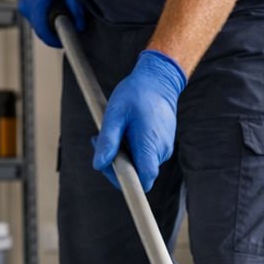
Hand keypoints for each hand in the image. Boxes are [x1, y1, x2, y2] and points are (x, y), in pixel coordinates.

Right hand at [18, 0, 83, 48]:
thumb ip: (76, 10)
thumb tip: (81, 28)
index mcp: (34, 3)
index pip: (43, 32)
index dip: (55, 41)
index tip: (67, 43)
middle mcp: (26, 5)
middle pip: (41, 29)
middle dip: (56, 31)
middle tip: (72, 27)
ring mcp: (25, 3)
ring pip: (40, 22)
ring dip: (52, 22)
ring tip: (67, 15)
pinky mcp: (27, 0)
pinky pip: (38, 15)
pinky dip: (49, 15)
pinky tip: (60, 7)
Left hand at [92, 50, 187, 192]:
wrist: (159, 80)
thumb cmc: (136, 93)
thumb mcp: (115, 114)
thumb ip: (108, 141)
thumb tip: (99, 164)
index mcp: (150, 145)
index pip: (143, 181)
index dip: (127, 183)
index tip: (112, 171)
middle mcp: (161, 151)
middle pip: (138, 174)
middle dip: (116, 164)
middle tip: (99, 141)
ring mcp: (164, 149)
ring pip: (140, 164)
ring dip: (123, 155)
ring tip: (114, 132)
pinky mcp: (162, 145)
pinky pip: (145, 155)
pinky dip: (131, 149)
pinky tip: (125, 132)